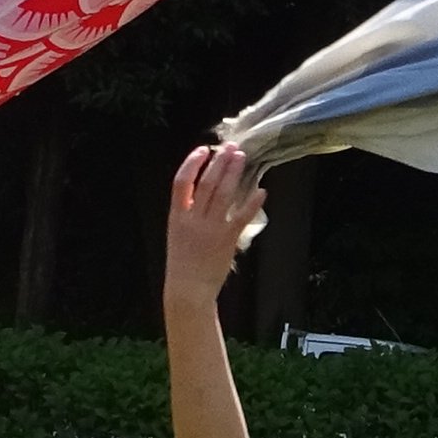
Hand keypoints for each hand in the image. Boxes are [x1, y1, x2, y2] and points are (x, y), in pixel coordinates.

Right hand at [162, 141, 263, 311]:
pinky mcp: (227, 239)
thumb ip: (187, 212)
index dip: (192, 162)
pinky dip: (252, 202)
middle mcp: (193, 218)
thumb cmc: (182, 263)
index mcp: (177, 215)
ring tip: (241, 159)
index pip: (181, 181)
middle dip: (219, 162)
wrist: (188, 289)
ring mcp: (211, 228)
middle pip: (207, 182)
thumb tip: (202, 190)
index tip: (204, 150)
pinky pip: (242, 216)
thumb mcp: (176, 233)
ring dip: (233, 173)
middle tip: (230, 147)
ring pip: (224, 193)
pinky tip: (261, 191)